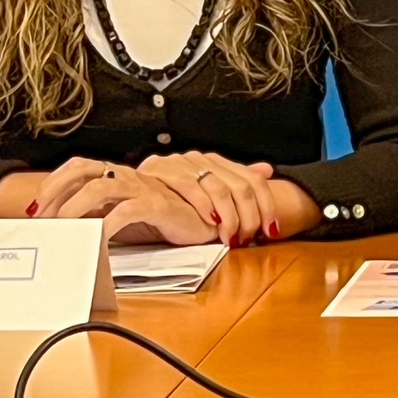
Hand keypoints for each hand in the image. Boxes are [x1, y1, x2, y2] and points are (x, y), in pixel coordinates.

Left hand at [28, 156, 217, 245]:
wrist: (205, 222)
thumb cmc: (164, 220)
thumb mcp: (124, 216)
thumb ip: (100, 216)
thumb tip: (66, 228)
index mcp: (119, 177)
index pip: (79, 167)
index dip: (55, 181)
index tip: (37, 205)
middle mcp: (128, 177)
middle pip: (84, 170)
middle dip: (57, 191)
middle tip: (43, 217)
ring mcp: (143, 189)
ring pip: (100, 188)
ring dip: (75, 207)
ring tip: (63, 229)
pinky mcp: (158, 206)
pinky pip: (127, 211)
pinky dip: (108, 225)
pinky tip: (98, 238)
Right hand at [136, 152, 283, 247]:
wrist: (126, 194)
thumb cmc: (168, 198)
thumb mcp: (206, 192)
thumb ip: (235, 180)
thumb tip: (267, 169)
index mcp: (214, 162)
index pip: (253, 180)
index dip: (267, 205)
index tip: (272, 230)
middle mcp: (201, 159)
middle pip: (243, 186)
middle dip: (251, 217)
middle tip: (249, 239)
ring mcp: (182, 163)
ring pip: (222, 189)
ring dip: (232, 218)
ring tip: (232, 238)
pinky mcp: (162, 171)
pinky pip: (191, 187)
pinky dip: (205, 207)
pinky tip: (211, 224)